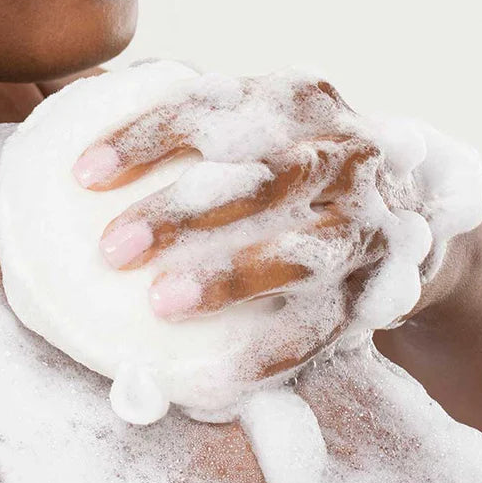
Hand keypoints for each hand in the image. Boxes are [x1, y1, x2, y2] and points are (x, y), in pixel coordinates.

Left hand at [72, 72, 427, 375]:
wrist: (399, 200)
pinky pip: (316, 330)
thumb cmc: (292, 161)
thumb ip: (200, 127)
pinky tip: (205, 380)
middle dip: (182, 212)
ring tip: (161, 305)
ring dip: (227, 280)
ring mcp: (365, 226)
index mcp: (301, 102)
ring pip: (296, 255)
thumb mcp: (260, 123)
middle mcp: (343, 155)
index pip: (215, 106)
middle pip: (261, 179)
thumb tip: (90, 162)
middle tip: (112, 249)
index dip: (144, 137)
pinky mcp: (373, 289)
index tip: (82, 176)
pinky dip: (261, 356)